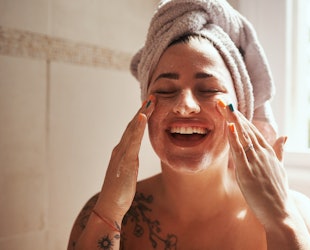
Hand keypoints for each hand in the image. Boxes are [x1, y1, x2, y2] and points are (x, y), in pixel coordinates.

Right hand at [94, 95, 155, 217]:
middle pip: (132, 126)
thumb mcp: (127, 173)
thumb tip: (132, 158)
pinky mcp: (125, 160)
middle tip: (152, 97)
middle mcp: (120, 149)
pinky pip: (132, 141)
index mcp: (123, 152)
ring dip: (141, 114)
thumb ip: (129, 162)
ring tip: (150, 101)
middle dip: (142, 110)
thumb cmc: (119, 192)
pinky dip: (136, 128)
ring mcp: (121, 154)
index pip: (133, 130)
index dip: (141, 117)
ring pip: (131, 129)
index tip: (150, 105)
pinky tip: (142, 117)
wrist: (110, 206)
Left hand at [217, 101, 288, 225]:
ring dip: (232, 120)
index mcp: (269, 153)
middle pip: (246, 130)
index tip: (232, 107)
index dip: (241, 119)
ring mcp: (256, 162)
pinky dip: (234, 138)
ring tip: (223, 106)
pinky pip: (239, 152)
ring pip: (242, 137)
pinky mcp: (248, 172)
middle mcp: (263, 154)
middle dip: (234, 114)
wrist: (281, 213)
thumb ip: (280, 151)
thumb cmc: (279, 192)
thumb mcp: (281, 168)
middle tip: (223, 100)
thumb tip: (285, 136)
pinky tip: (228, 127)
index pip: (253, 131)